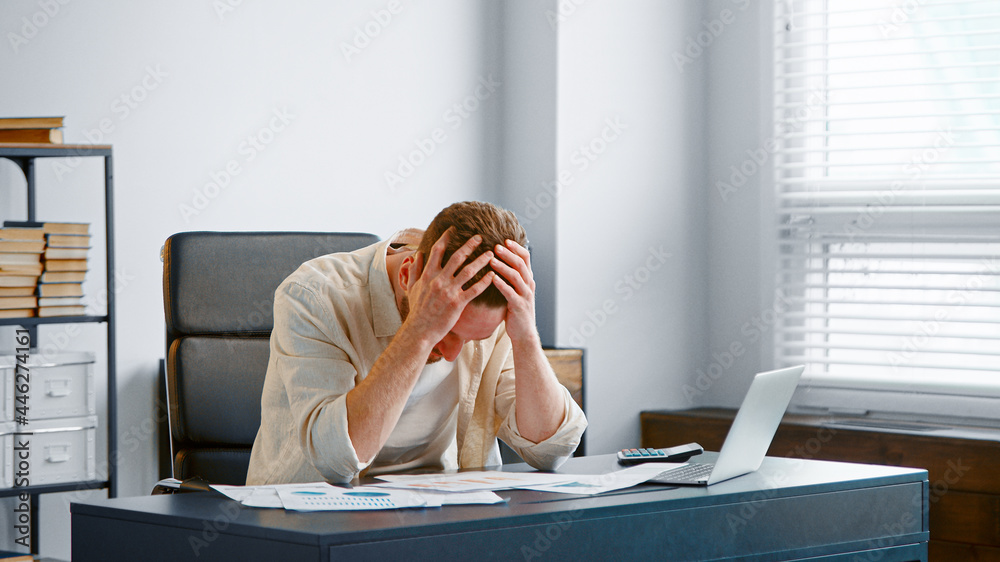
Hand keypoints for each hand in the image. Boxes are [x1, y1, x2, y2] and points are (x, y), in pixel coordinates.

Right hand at [401, 228, 495, 344]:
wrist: (420, 330)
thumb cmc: (417, 310)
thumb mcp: (411, 288)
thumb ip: (414, 270)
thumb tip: (417, 254)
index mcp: (428, 274)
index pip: (437, 250)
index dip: (446, 238)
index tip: (453, 229)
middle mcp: (439, 280)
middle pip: (457, 257)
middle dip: (469, 245)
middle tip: (479, 237)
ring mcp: (449, 292)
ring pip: (468, 271)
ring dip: (481, 261)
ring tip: (491, 254)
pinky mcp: (457, 303)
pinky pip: (474, 290)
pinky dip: (484, 282)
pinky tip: (493, 275)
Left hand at [490, 240, 538, 344]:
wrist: (524, 332)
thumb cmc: (515, 310)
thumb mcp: (516, 290)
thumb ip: (511, 277)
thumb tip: (500, 260)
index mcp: (528, 279)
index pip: (526, 257)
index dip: (516, 248)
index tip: (505, 240)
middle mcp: (529, 285)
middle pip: (521, 264)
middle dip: (508, 254)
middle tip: (496, 246)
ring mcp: (525, 295)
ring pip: (516, 276)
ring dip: (503, 266)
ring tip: (491, 260)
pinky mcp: (519, 306)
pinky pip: (510, 293)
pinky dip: (501, 284)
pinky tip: (492, 278)